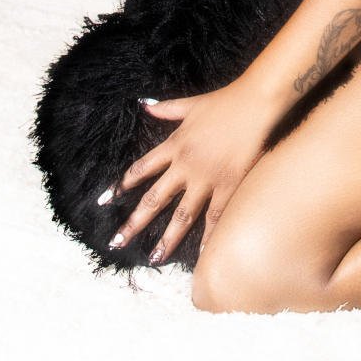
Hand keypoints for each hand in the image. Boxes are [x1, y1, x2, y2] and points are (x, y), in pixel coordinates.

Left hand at [97, 77, 273, 265]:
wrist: (256, 103)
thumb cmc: (225, 101)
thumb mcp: (190, 104)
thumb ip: (165, 108)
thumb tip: (143, 104)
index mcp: (174, 146)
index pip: (140, 169)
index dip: (121, 186)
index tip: (105, 202)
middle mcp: (185, 166)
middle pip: (153, 199)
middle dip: (134, 222)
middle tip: (117, 242)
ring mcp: (207, 179)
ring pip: (181, 215)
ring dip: (167, 239)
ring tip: (154, 258)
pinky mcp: (230, 185)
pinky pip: (215, 216)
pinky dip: (208, 237)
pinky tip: (202, 255)